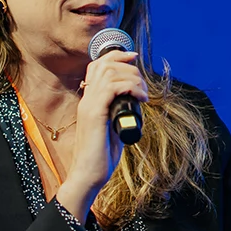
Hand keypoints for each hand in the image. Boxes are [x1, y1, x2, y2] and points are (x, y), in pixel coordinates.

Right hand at [56, 50, 146, 221]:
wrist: (89, 175)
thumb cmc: (101, 156)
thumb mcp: (112, 128)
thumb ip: (118, 113)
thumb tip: (134, 103)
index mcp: (89, 100)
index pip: (97, 65)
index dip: (117, 55)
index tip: (134, 58)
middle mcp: (86, 99)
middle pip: (105, 64)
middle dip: (130, 67)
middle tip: (143, 85)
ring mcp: (89, 105)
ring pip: (110, 72)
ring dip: (133, 78)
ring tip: (143, 94)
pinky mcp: (94, 114)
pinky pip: (112, 87)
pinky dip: (131, 88)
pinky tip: (140, 98)